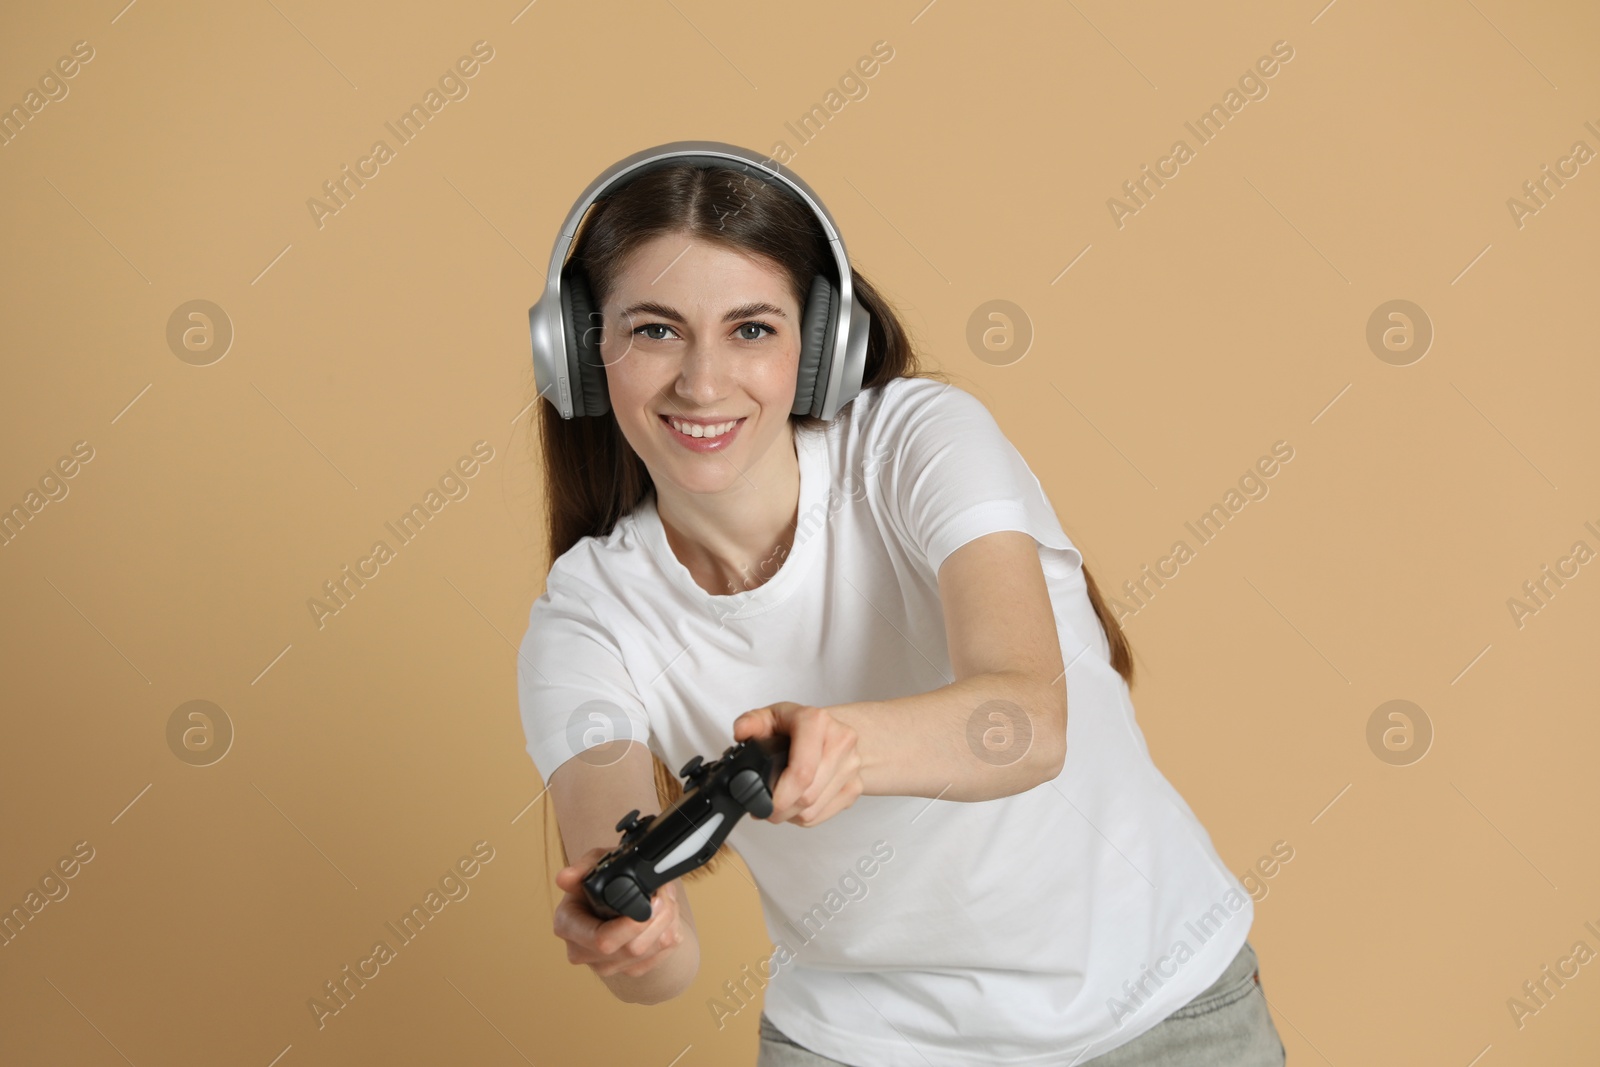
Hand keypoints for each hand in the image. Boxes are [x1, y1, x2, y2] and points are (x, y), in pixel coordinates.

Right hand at [552, 846, 687, 978]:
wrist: (617, 897)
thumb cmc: (602, 879)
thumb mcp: (595, 862)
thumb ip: (583, 868)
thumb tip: (564, 878)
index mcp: (567, 926)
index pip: (601, 940)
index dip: (631, 925)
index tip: (652, 901)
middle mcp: (582, 952)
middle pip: (631, 949)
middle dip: (657, 919)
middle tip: (664, 895)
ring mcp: (607, 965)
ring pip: (650, 952)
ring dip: (666, 923)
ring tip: (665, 899)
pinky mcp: (629, 970)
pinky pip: (660, 956)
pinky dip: (669, 933)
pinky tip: (664, 916)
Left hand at [732, 701, 862, 826]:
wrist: (832, 730)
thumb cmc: (797, 726)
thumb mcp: (771, 716)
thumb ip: (751, 721)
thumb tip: (741, 731)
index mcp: (817, 722)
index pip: (802, 772)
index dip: (780, 796)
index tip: (764, 803)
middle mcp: (840, 741)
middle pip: (807, 795)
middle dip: (780, 809)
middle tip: (763, 808)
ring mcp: (851, 765)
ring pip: (814, 809)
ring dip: (791, 815)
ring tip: (778, 804)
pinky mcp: (856, 785)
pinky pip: (824, 815)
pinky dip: (805, 817)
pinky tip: (796, 804)